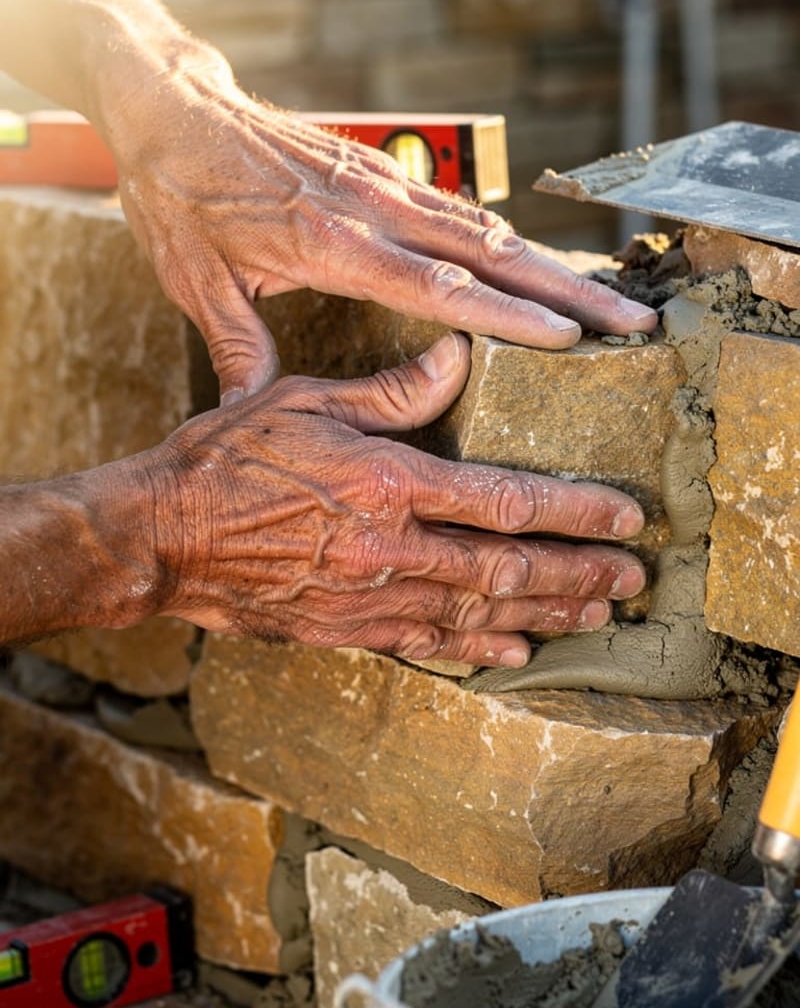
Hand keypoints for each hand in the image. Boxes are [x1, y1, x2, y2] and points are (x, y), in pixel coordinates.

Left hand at [106, 66, 656, 402]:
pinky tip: (538, 266)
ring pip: (489, 229)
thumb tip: (253, 415)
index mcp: (334, 245)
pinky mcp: (382, 174)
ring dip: (554, 265)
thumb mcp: (197, 280)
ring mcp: (385, 186)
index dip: (509, 316)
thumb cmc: (181, 194)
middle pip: (493, 254)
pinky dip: (509, 241)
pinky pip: (461, 209)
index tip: (569, 341)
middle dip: (569, 293)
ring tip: (610, 302)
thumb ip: (238, 348)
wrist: (172, 107)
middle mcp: (375, 210)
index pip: (442, 286)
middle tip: (632, 325)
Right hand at [135, 334, 646, 666]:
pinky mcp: (345, 629)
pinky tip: (516, 651)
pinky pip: (426, 643)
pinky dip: (477, 649)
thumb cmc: (228, 460)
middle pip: (508, 569)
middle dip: (579, 573)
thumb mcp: (307, 401)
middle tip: (631, 579)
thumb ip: (392, 390)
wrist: (162, 536)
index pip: (506, 502)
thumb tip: (458, 356)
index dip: (575, 512)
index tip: (625, 517)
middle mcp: (389, 548)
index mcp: (387, 483)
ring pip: (479, 614)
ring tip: (596, 614)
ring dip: (544, 614)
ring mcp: (369, 597)